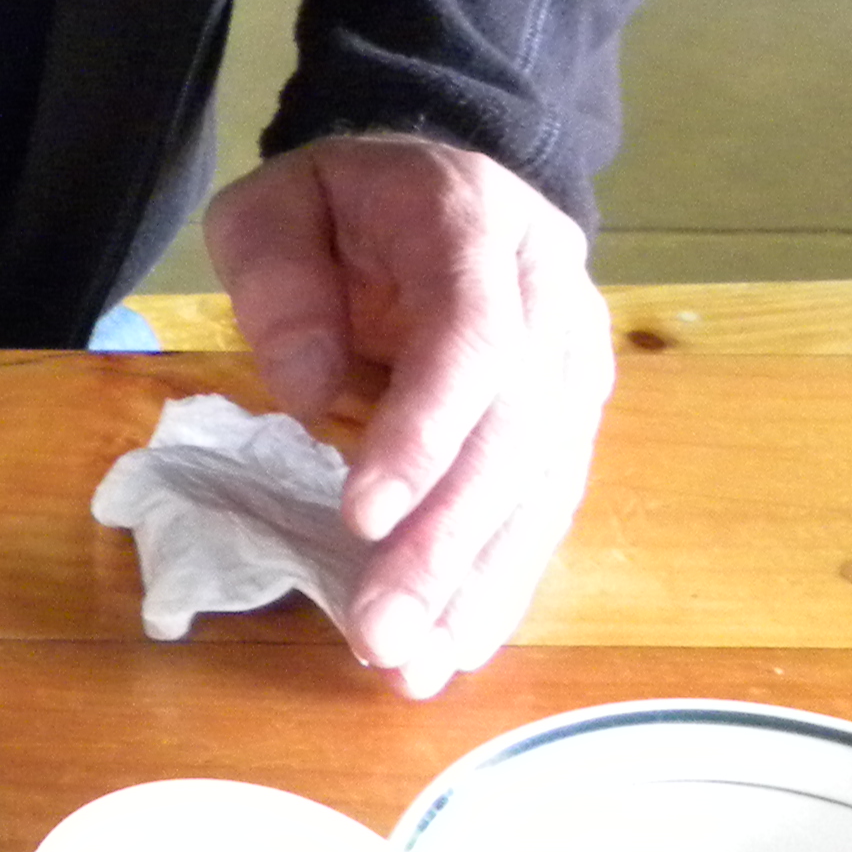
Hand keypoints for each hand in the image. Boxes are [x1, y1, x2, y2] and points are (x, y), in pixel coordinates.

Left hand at [199, 132, 614, 698]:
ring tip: (417, 666)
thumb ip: (279, 279)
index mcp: (478, 224)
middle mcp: (551, 298)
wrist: (439, 185)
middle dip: (446, 544)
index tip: (361, 515)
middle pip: (516, 434)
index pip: (471, 340)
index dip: (424, 433)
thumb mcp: (275, 203)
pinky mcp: (573, 420)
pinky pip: (543, 510)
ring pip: (542, 489)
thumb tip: (306, 393)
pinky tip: (457, 643)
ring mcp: (575, 363)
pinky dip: (499, 581)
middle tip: (382, 631)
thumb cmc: (344, 201)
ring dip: (478, 586)